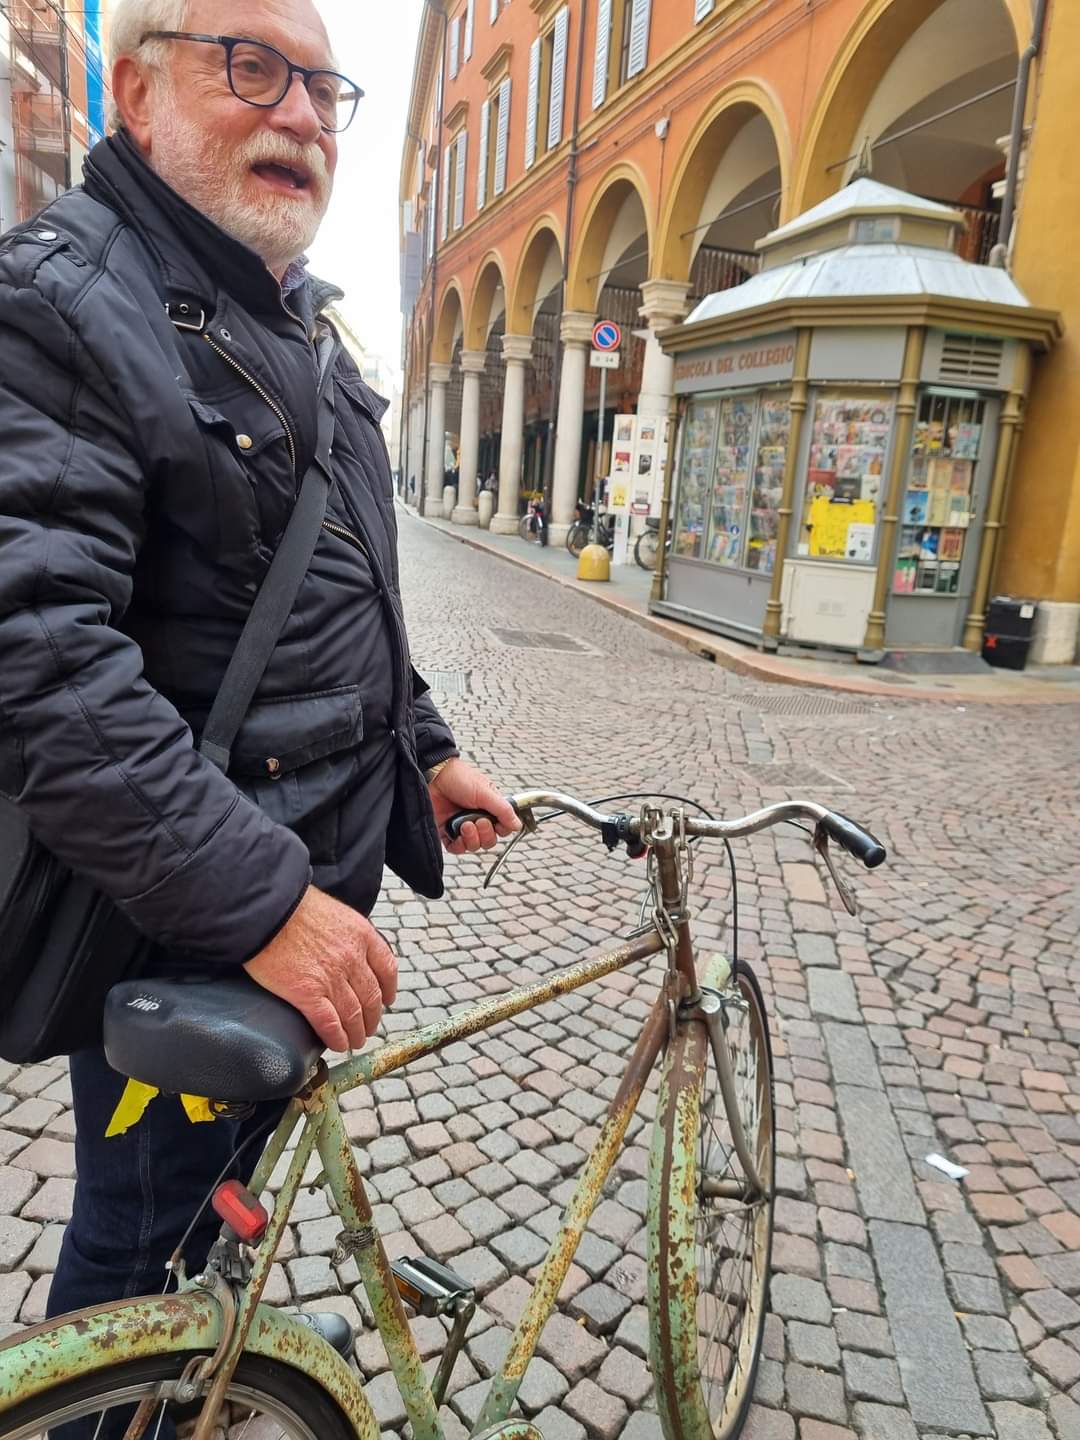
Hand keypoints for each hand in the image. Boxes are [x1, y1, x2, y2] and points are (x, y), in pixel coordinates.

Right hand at [244, 886, 396, 1052]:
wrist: (265, 909)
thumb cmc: (291, 906)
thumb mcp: (332, 911)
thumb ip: (344, 931)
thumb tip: (344, 946)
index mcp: (361, 935)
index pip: (386, 968)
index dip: (388, 989)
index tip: (387, 1000)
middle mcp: (352, 958)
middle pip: (371, 997)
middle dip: (372, 1017)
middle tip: (369, 1028)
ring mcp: (331, 978)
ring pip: (353, 1014)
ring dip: (356, 1032)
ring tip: (354, 1041)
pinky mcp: (307, 993)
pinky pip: (329, 1023)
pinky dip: (337, 1038)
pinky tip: (339, 1045)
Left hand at [428, 758, 520, 855]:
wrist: (433, 776)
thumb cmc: (458, 777)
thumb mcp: (485, 792)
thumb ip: (503, 810)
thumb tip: (517, 824)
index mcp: (489, 807)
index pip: (503, 827)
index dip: (502, 829)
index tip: (498, 824)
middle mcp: (477, 818)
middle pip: (490, 840)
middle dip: (486, 833)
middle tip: (479, 821)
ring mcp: (462, 827)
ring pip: (475, 846)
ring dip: (472, 838)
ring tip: (465, 824)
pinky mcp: (447, 833)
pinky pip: (458, 849)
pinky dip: (460, 845)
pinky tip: (458, 834)